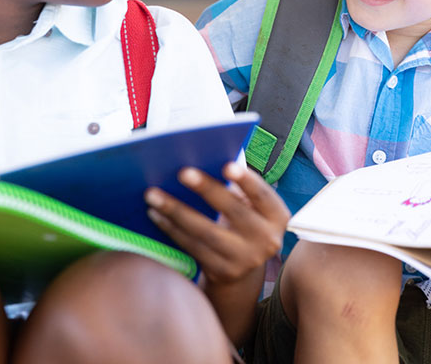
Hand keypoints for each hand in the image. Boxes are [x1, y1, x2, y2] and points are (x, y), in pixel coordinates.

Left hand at [144, 160, 288, 286]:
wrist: (244, 267)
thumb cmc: (244, 219)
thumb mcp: (252, 205)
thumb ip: (237, 187)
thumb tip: (204, 160)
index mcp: (277, 216)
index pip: (263, 196)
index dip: (246, 181)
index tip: (227, 165)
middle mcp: (266, 240)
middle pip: (233, 211)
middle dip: (207, 189)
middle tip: (182, 172)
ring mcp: (244, 260)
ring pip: (206, 232)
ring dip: (176, 211)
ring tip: (153, 194)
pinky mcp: (222, 272)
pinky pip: (192, 247)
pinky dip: (171, 229)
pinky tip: (156, 214)